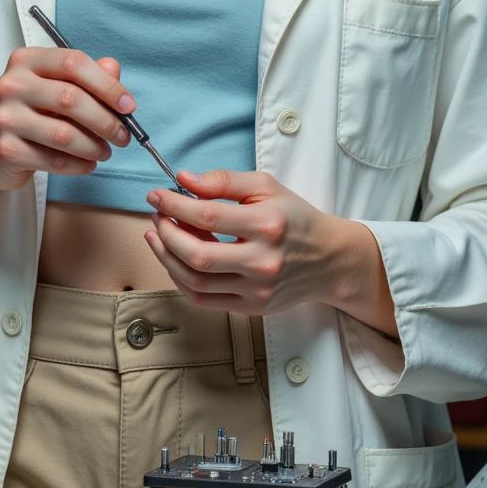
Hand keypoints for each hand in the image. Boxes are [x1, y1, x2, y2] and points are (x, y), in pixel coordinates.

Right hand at [0, 47, 136, 193]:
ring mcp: (5, 118)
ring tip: (105, 152)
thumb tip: (114, 69)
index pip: (73, 63)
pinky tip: (88, 164)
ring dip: (94, 146)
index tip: (129, 106)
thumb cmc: (29, 111)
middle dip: (106, 121)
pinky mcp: (6, 150)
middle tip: (123, 136)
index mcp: (26, 60)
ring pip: (65, 134)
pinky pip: (55, 160)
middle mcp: (12, 84)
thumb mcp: (53, 86)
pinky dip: (80, 165)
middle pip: (71, 99)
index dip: (107, 85)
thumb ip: (86, 76)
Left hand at [142, 167, 342, 316]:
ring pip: (196, 282)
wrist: (329, 259)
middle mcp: (262, 261)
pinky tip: (175, 261)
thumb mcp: (266, 187)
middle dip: (167, 234)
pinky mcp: (253, 308)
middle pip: (197, 255)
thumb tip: (184, 180)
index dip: (174, 206)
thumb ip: (224, 180)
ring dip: (167, 258)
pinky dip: (181, 280)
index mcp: (267, 225)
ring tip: (159, 236)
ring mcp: (257, 289)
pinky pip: (203, 300)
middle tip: (157, 217)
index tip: (156, 196)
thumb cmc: (295, 218)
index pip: (208, 216)